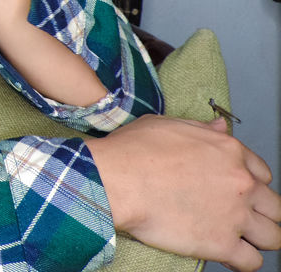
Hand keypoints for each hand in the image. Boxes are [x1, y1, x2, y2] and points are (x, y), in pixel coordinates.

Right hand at [86, 115, 280, 270]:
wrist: (117, 179)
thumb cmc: (133, 151)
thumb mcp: (167, 125)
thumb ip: (201, 129)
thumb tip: (219, 127)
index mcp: (229, 152)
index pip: (262, 173)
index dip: (250, 183)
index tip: (238, 191)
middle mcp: (240, 183)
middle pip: (273, 206)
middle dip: (260, 212)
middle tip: (239, 216)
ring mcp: (235, 215)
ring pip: (272, 236)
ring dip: (258, 238)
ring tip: (239, 239)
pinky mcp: (222, 244)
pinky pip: (252, 262)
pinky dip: (243, 262)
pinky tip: (229, 257)